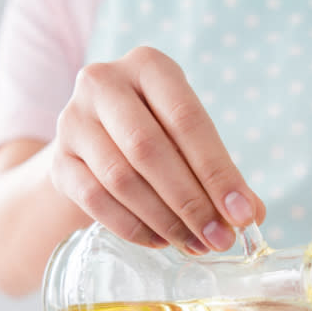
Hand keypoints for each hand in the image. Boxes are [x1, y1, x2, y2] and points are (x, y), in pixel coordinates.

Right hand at [50, 45, 264, 252]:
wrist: (94, 143)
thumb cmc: (158, 136)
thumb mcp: (191, 141)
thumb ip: (223, 174)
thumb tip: (253, 214)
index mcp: (149, 66)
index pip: (188, 120)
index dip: (218, 172)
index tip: (242, 215)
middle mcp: (103, 82)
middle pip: (149, 149)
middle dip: (191, 201)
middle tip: (219, 239)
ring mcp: (73, 120)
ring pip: (121, 178)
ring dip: (164, 219)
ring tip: (195, 245)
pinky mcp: (58, 161)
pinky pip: (96, 200)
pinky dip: (133, 227)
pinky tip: (161, 241)